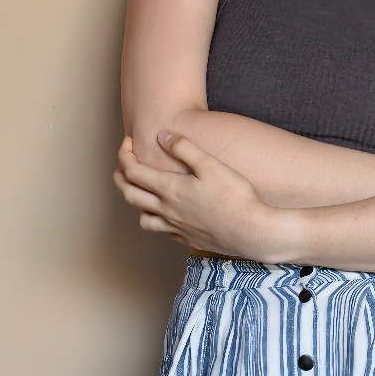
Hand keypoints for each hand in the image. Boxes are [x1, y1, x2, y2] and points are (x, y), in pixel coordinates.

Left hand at [113, 132, 283, 259]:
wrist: (253, 232)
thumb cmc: (236, 196)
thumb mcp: (211, 165)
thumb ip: (185, 149)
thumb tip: (163, 136)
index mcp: (170, 189)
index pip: (133, 171)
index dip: (125, 155)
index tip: (128, 143)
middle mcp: (167, 210)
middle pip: (130, 195)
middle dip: (121, 176)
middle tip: (124, 164)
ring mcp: (177, 228)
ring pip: (143, 218)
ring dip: (137, 203)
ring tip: (143, 192)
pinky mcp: (189, 239)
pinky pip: (164, 231)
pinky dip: (159, 220)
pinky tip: (169, 214)